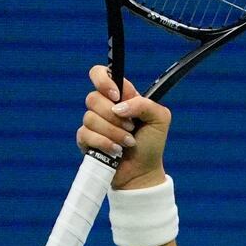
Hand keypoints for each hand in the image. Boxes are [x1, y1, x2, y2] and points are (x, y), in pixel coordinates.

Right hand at [80, 65, 171, 189]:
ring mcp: (93, 124)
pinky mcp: (86, 140)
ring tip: (128, 142)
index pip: (100, 73)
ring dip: (113, 132)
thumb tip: (118, 107)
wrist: (142, 172)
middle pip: (93, 98)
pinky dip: (104, 143)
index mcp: (120, 96)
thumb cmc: (151, 144)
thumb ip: (144, 104)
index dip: (103, 80)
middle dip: (114, 116)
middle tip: (131, 127)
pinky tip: (116, 150)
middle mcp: (104, 107)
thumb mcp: (159, 118)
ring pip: (90, 118)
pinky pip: (86, 134)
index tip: (115, 95)